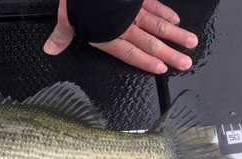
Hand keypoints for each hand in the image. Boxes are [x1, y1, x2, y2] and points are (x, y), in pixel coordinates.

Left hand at [44, 0, 197, 73]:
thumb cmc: (82, 0)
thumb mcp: (67, 17)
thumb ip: (62, 35)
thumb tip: (51, 50)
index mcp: (109, 35)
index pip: (131, 54)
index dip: (147, 63)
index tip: (162, 69)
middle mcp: (125, 25)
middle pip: (151, 43)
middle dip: (170, 54)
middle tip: (186, 63)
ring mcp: (134, 9)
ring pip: (159, 25)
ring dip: (176, 35)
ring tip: (191, 43)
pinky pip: (155, 5)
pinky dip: (166, 13)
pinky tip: (175, 20)